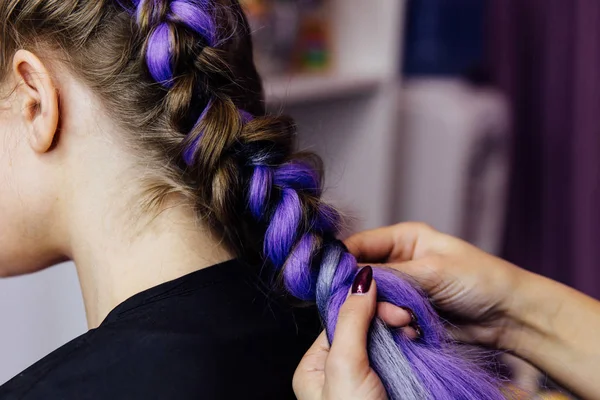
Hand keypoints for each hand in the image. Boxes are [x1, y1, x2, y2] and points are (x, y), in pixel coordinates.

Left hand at [293, 267, 415, 399]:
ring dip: (403, 333)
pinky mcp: (390, 386)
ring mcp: (364, 379)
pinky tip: (419, 343)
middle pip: (365, 327)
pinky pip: (400, 358)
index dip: (365, 305)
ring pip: (385, 341)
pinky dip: (412, 349)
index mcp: (315, 366)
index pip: (340, 318)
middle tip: (407, 320)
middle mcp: (337, 370)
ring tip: (415, 333)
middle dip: (387, 319)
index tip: (389, 299)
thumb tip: (361, 279)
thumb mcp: (345, 365)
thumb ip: (352, 320)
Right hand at [344, 223, 525, 349]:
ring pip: (374, 302)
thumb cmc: (479, 280)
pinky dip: (395, 328)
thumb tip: (354, 278)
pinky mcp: (409, 314)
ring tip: (407, 320)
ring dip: (385, 314)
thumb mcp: (432, 271)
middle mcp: (398, 263)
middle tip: (386, 308)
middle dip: (369, 295)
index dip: (343, 261)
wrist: (509, 316)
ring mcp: (403, 290)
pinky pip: (388, 321)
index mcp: (403, 239)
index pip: (359, 245)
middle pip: (363, 277)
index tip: (335, 281)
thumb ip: (391, 275)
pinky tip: (413, 330)